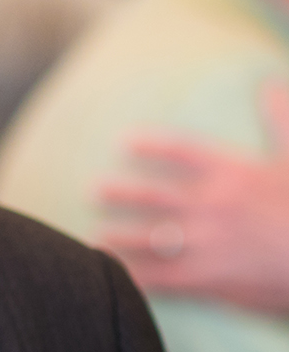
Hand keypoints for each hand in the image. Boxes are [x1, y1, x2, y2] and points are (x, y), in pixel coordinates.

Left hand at [96, 83, 288, 314]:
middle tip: (93, 190)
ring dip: (120, 237)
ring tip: (98, 238)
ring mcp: (205, 242)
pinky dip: (136, 277)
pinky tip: (118, 277)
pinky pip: (162, 277)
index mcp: (232, 173)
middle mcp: (210, 204)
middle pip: (153, 196)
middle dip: (121, 193)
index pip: (179, 151)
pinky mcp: (208, 278)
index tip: (124, 141)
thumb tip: (271, 84)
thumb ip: (282, 120)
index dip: (150, 146)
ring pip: (150, 238)